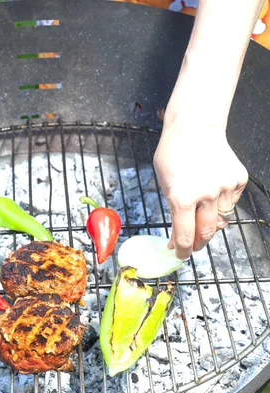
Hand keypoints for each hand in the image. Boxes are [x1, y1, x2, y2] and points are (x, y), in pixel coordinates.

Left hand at [153, 122, 247, 259]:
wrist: (195, 126)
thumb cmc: (174, 153)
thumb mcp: (164, 185)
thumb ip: (173, 211)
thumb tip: (176, 237)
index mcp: (182, 197)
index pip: (185, 236)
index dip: (182, 250)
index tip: (180, 255)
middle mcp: (206, 195)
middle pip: (206, 233)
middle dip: (197, 244)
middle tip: (191, 246)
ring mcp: (224, 187)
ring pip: (221, 221)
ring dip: (210, 225)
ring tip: (200, 220)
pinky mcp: (238, 180)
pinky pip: (230, 204)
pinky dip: (221, 206)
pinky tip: (212, 196)